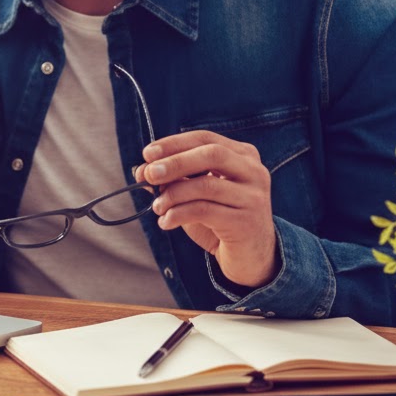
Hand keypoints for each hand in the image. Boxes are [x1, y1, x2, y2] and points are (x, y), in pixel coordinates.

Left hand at [136, 130, 277, 289]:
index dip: (174, 143)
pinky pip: (205, 211)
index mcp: (242, 155)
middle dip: (175, 163)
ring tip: (156, 206)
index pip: (204, 139)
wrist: (251, 256)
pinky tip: (166, 222)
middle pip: (211, 155)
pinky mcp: (246, 222)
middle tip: (148, 175)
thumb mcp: (196, 194)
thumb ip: (174, 179)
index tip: (147, 154)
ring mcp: (253, 196)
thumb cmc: (221, 218)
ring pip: (206, 185)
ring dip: (173, 194)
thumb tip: (141, 170)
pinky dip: (179, 214)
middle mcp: (253, 171)